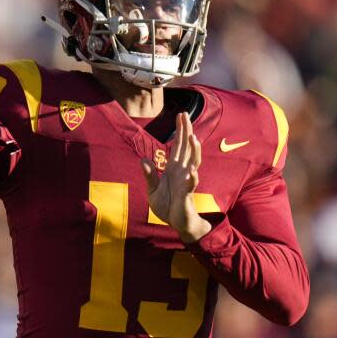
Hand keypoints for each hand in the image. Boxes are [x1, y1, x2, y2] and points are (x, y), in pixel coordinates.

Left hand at [141, 112, 211, 242]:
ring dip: (194, 151)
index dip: (180, 130)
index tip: (181, 115)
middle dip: (186, 132)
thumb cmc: (166, 205)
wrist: (175, 222)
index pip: (178, 145)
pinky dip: (192, 179)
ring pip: (193, 163)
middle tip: (186, 115)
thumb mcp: (152, 189)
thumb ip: (149, 175)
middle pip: (186, 148)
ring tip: (193, 138)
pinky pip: (190, 186)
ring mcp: (186, 181)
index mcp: (174, 168)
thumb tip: (142, 160)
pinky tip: (192, 172)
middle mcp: (182, 171)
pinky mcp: (187, 195)